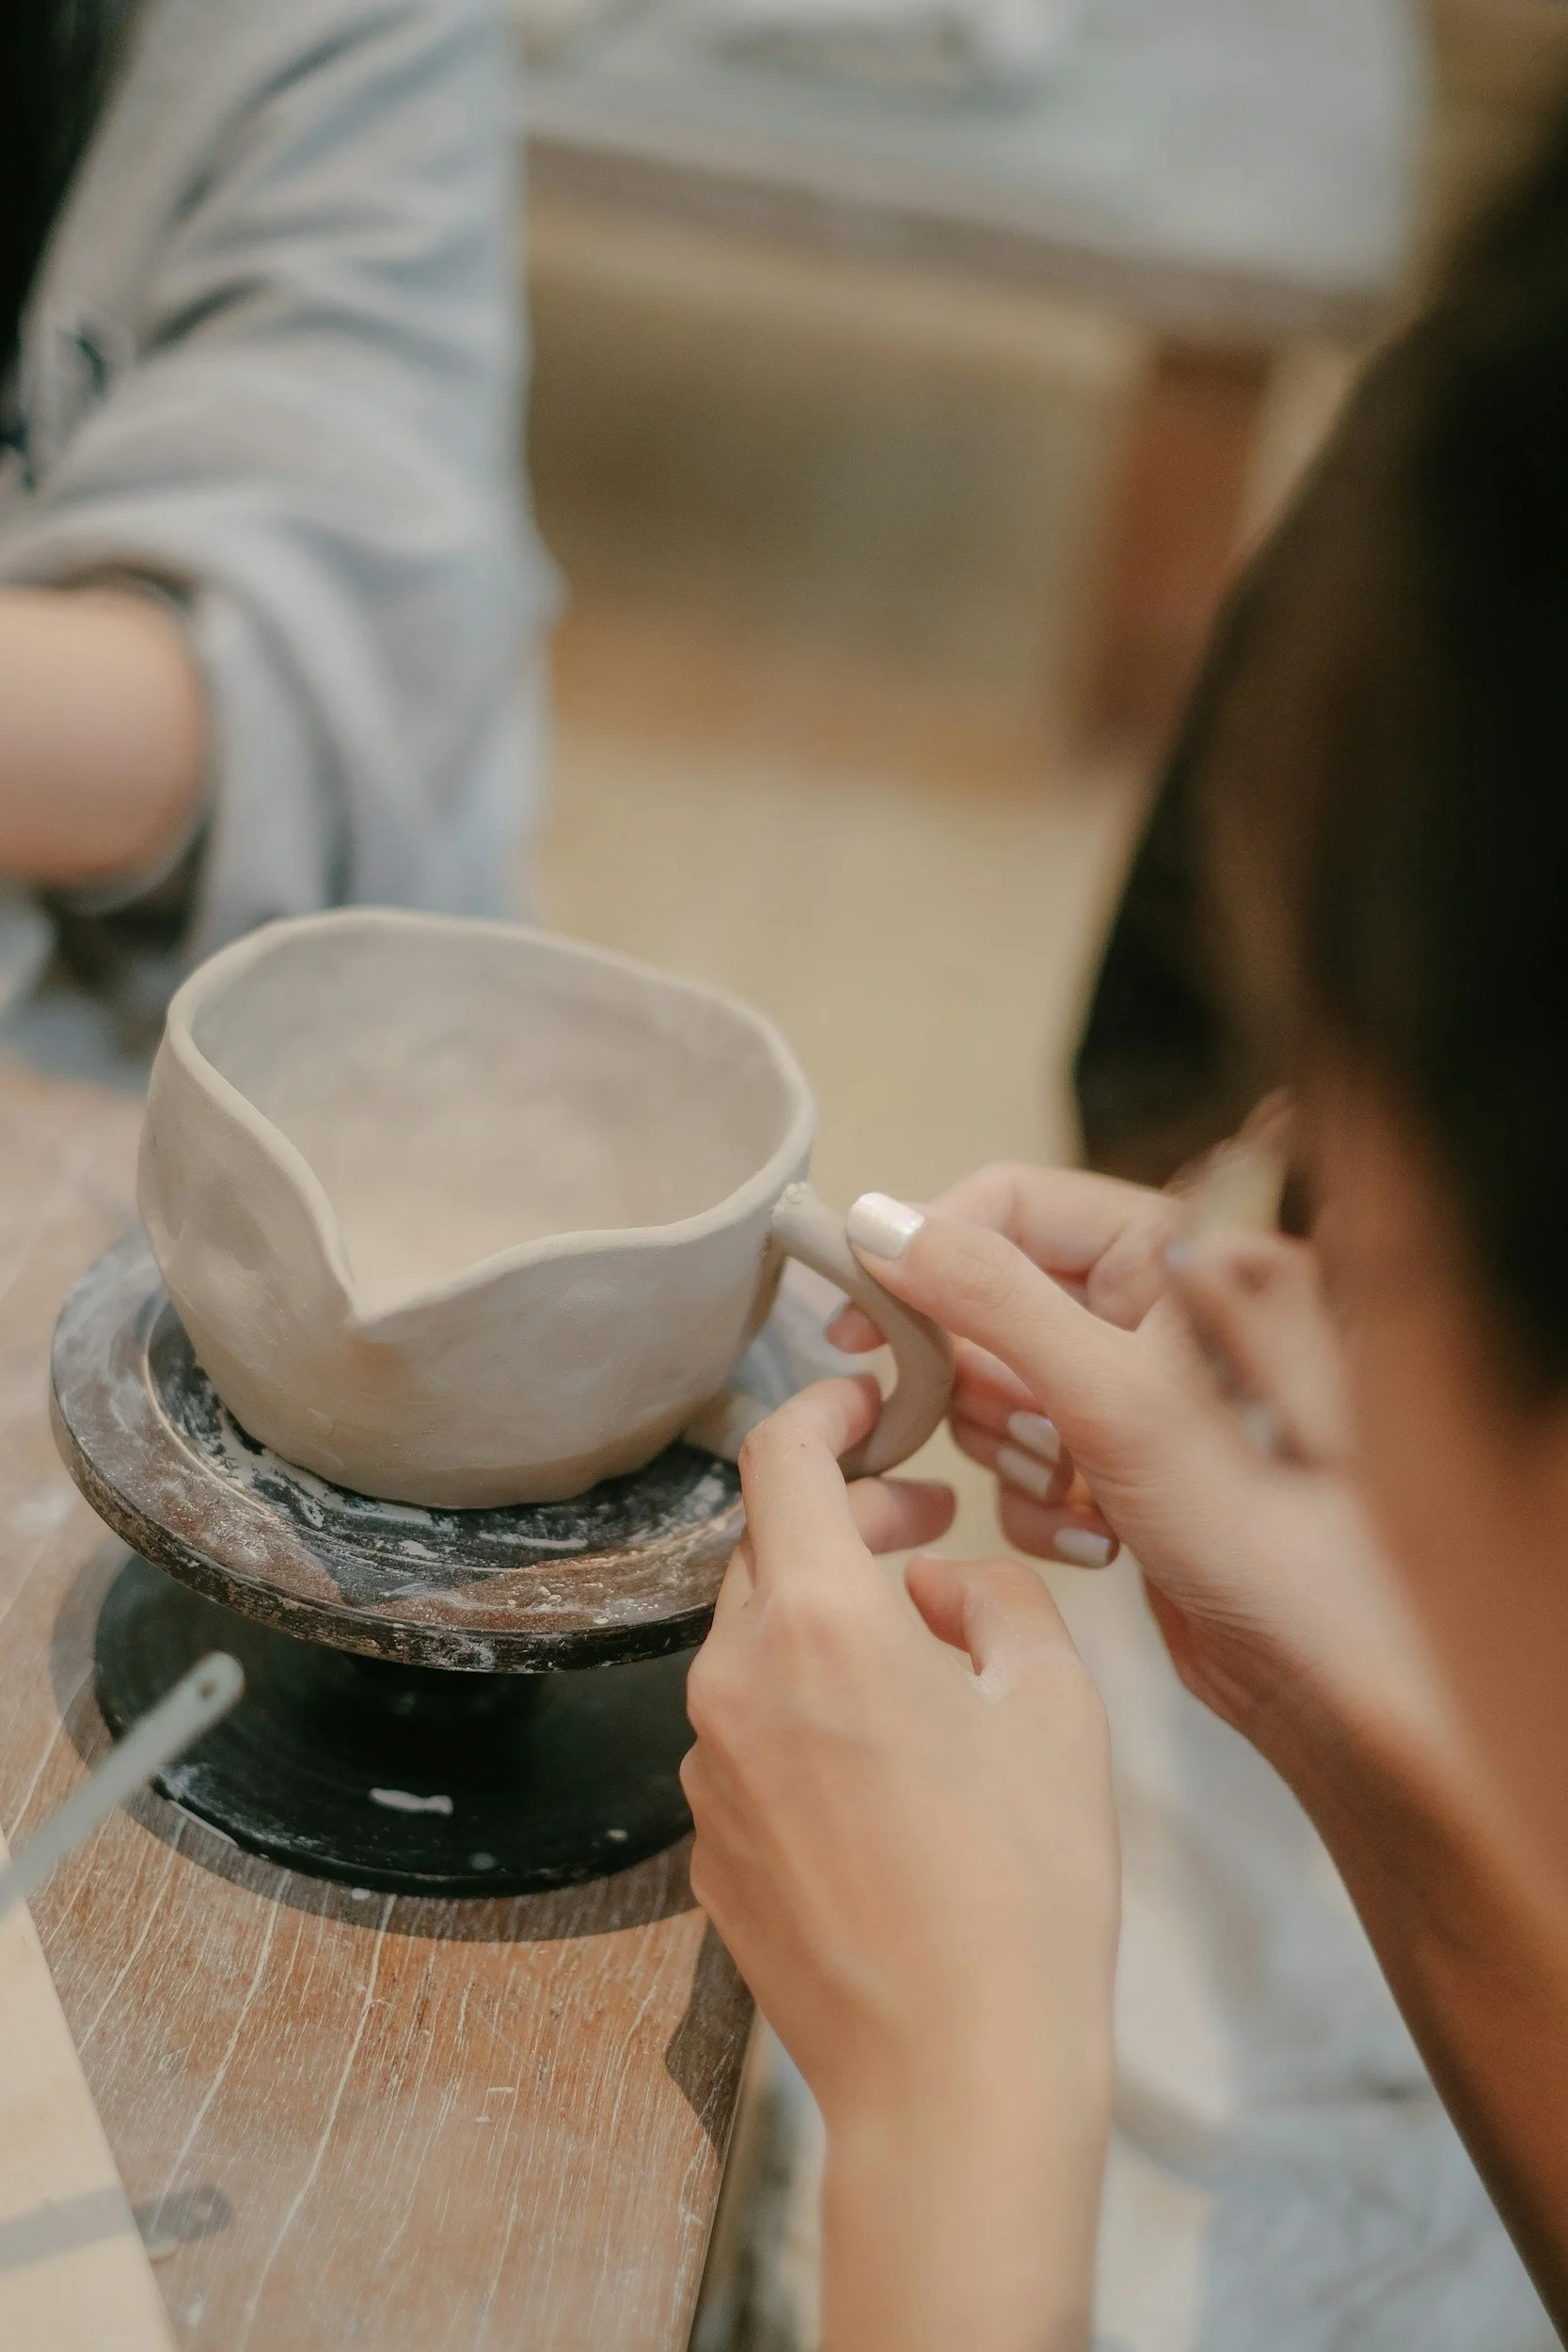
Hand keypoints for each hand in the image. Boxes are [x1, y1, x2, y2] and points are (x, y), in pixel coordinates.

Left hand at [683, 1375, 1116, 2351]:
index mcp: (818, 1625)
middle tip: (928, 1534)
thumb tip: (937, 1585)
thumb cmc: (1023, 1888)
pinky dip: (804, 1712)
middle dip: (845, 1523)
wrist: (955, 2080)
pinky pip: (749, 1737)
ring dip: (827, 1623)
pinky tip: (885, 1764)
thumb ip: (992, 1598)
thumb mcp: (1055, 1705)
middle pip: (767, 1552)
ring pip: (756, 1647)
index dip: (821, 1409)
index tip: (864, 1402)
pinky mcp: (708, 1849)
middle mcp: (734, 1685)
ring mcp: (706, 1774)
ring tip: (924, 1661)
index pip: (779, 1458)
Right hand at [831, 1167, 1454, 1764]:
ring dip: (1019, 1453)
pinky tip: (1103, 1539)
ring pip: (1004, 1387)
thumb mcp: (1109, 1394)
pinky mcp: (1129, 1462)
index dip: (927, 1251)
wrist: (1329, 1670)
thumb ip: (990, 1297)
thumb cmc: (1257, 1518)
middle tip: (1025, 1437)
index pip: (1010, 1203)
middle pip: (995, 1301)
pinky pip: (1034, 1458)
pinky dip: (1046, 1503)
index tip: (859, 1321)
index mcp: (1172, 1248)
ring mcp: (1142, 1387)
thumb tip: (879, 1224)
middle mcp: (1158, 1304)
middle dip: (989, 1384)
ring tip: (1082, 1492)